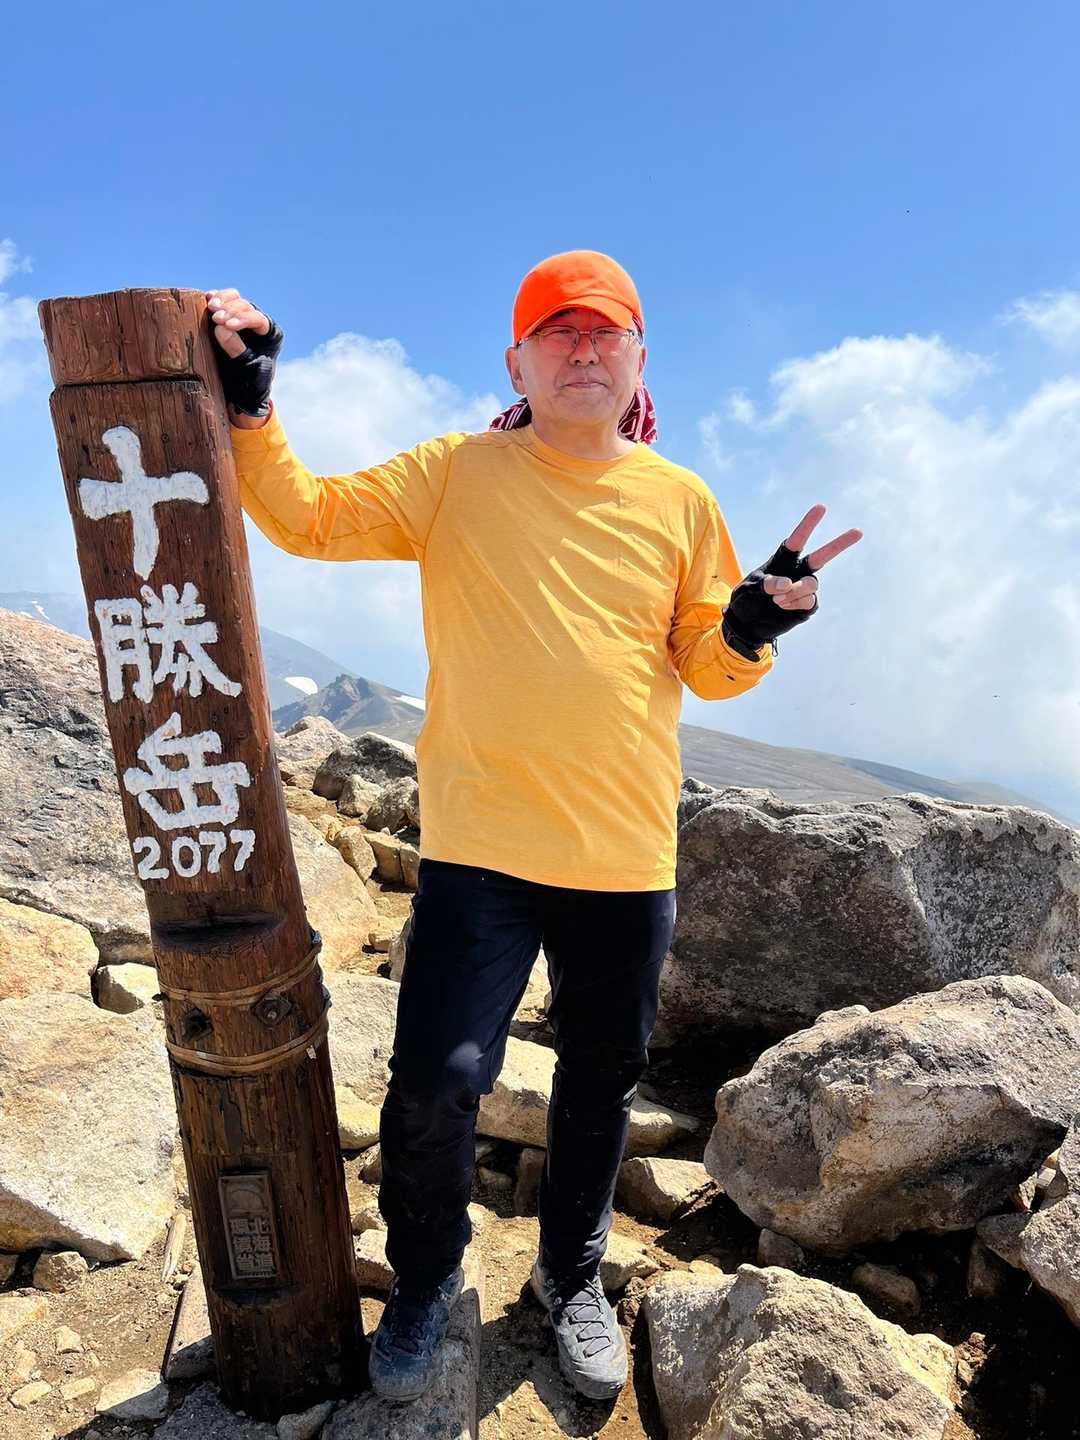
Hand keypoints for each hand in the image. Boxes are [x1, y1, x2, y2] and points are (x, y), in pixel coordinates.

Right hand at [204, 287, 283, 417]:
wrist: (241, 392)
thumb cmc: (250, 383)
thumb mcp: (246, 370)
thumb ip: (236, 350)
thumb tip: (221, 328)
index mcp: (269, 334)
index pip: (258, 320)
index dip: (243, 319)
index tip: (228, 324)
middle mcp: (257, 322)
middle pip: (245, 307)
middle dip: (230, 310)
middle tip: (216, 318)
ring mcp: (241, 318)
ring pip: (235, 300)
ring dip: (222, 301)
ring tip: (210, 307)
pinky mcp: (226, 318)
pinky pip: (223, 301)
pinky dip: (215, 298)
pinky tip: (207, 298)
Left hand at [722, 504, 862, 657]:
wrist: (747, 625)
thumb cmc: (746, 601)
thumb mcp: (749, 589)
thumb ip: (766, 584)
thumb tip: (788, 583)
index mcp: (782, 560)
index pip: (797, 540)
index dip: (808, 524)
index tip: (821, 508)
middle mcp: (797, 571)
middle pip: (821, 557)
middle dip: (839, 545)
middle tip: (858, 532)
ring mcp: (803, 589)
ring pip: (811, 583)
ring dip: (795, 591)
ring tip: (777, 600)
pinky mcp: (807, 606)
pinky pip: (809, 601)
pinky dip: (795, 604)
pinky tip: (783, 607)